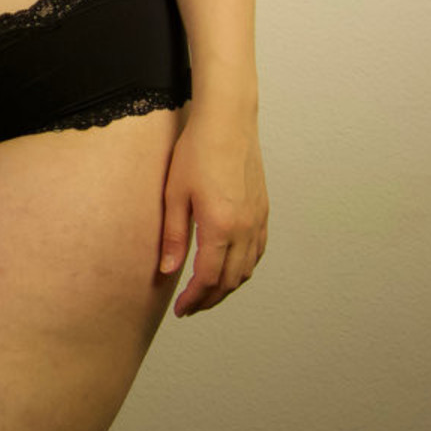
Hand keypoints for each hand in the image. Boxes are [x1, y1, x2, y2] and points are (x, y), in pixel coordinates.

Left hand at [158, 114, 267, 316]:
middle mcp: (244, 228)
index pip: (208, 278)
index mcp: (220, 226)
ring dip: (227, 287)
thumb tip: (167, 271)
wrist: (227, 121)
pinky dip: (244, 268)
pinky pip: (257, 252)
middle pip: (230, 280)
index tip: (180, 310)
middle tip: (190, 307)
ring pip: (247, 270)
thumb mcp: (174, 194)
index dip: (193, 299)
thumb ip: (173, 235)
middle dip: (209, 300)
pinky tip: (229, 268)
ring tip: (206, 292)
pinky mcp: (263, 210)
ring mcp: (258, 220)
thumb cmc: (196, 151)